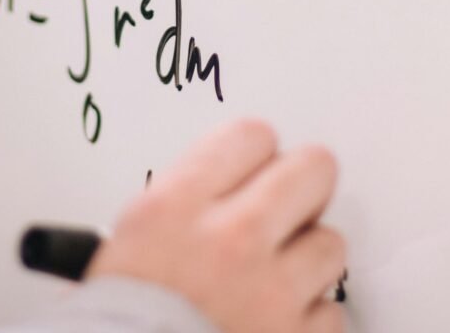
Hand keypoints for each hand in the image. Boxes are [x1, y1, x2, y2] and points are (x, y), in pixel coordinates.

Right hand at [87, 119, 344, 332]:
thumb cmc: (118, 316)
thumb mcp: (132, 236)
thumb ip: (188, 196)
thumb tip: (235, 179)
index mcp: (177, 206)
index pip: (252, 135)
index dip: (256, 154)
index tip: (254, 170)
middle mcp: (230, 239)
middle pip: (312, 170)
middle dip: (303, 187)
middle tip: (288, 207)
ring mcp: (270, 291)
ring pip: (330, 243)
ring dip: (307, 260)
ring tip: (271, 278)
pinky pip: (331, 312)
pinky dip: (309, 319)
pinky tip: (276, 321)